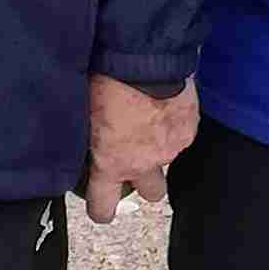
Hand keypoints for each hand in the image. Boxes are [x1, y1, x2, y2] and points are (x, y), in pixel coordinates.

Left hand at [81, 74, 196, 222]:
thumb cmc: (106, 81)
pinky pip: (181, 135)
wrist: (144, 60)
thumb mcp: (83, 113)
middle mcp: (144, 164)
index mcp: (111, 163)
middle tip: (134, 159)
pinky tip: (162, 105)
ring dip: (159, 147)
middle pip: (152, 194)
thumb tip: (79, 139)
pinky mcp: (188, 129)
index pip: (103, 206)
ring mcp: (170, 148)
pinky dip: (172, 124)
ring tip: (147, 120)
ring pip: (168, 159)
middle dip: (144, 181)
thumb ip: (86, 137)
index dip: (101, 209)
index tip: (100, 206)